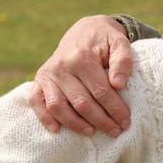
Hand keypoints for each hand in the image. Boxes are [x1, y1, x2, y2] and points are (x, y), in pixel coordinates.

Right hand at [30, 15, 133, 136]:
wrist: (85, 29)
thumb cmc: (106, 39)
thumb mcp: (120, 43)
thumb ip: (123, 61)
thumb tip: (119, 84)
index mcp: (82, 57)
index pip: (101, 91)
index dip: (115, 109)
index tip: (126, 121)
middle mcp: (61, 67)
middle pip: (81, 102)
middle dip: (101, 120)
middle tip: (115, 131)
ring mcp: (48, 74)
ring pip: (58, 106)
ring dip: (75, 124)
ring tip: (92, 132)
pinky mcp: (39, 79)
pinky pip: (36, 101)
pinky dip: (44, 117)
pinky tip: (57, 130)